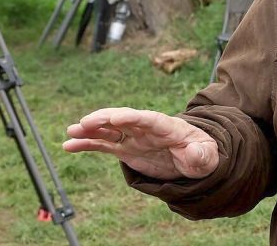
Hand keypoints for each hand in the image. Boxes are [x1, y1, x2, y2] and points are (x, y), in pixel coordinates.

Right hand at [63, 107, 218, 179]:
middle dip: (107, 119)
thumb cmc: (203, 155)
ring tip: (71, 131)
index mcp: (169, 127)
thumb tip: (194, 151)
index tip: (118, 117)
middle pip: (125, 119)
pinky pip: (103, 144)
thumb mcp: (208, 157)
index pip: (151, 119)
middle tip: (86, 122)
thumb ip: (201, 154)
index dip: (134, 117)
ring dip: (91, 129)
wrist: (194, 159)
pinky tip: (68, 145)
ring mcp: (135, 137)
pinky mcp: (126, 148)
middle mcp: (148, 129)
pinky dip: (87, 144)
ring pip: (110, 129)